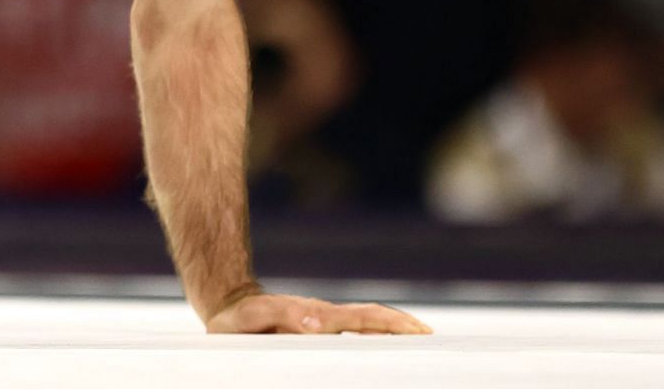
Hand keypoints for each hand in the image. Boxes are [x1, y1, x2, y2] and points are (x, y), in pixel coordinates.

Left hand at [207, 288, 431, 334]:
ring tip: (423, 345)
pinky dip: (375, 341)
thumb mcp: (255, 317)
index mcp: (316, 315)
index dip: (390, 323)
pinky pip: (352, 337)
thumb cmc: (240, 319)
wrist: (230, 308)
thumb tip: (317, 323)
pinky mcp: (319, 334)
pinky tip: (386, 356)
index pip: (362, 318)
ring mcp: (324, 326)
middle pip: (372, 319)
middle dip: (403, 327)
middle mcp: (326, 319)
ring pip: (367, 327)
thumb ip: (281, 317)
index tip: (418, 331)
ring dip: (394, 334)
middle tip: (433, 338)